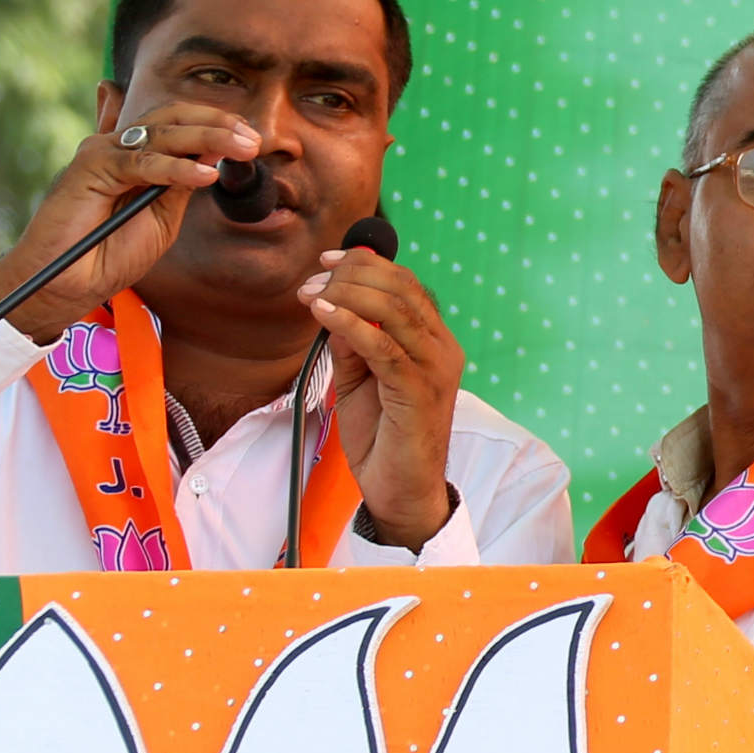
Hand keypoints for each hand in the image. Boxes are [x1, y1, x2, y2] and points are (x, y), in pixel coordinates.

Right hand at [0, 107, 259, 342]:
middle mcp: (117, 146)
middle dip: (218, 123)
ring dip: (208, 137)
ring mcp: (102, 153)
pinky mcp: (90, 169)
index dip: (217, 124)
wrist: (70, 281)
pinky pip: (141, 162)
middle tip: (254, 139)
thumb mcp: (162, 215)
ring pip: (161, 134)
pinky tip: (205, 174)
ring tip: (244, 148)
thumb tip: (219, 151)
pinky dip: (176, 167)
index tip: (253, 138)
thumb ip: (184, 182)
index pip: (179, 122)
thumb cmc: (112, 252)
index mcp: (135, 154)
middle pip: (172, 118)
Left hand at [305, 246, 463, 550]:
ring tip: (310, 296)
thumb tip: (331, 306)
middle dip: (352, 276)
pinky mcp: (418, 392)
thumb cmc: (383, 437)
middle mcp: (442, 350)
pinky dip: (350, 325)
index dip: (367, 265)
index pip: (408, 286)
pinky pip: (383, 347)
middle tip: (311, 284)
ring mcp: (435, 370)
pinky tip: (322, 315)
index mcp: (433, 343)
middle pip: (402, 290)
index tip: (326, 261)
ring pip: (395, 311)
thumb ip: (351, 343)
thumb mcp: (360, 379)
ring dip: (346, 295)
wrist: (401, 491)